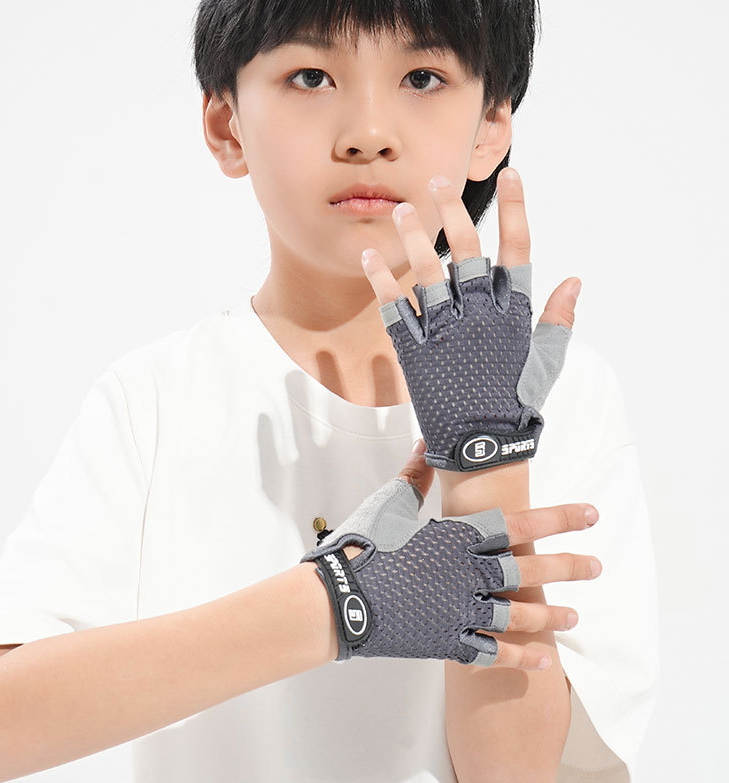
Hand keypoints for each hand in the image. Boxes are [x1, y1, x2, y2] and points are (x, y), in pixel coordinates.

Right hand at [304, 445, 600, 668]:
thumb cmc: (363, 545)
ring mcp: (459, 609)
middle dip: (567, 567)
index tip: (591, 515)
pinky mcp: (447, 640)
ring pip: (517, 612)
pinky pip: (492, 651)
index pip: (520, 522)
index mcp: (457, 535)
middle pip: (528, 568)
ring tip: (577, 615)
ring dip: (550, 613)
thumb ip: (415, 475)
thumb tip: (426, 441)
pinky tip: (545, 658)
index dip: (559, 518)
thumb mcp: (389, 504)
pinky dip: (519, 656)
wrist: (338, 598)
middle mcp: (467, 571)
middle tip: (598, 567)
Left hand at [361, 167, 579, 471]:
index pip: (518, 250)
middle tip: (439, 181)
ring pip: (426, 273)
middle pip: (466, 252)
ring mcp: (444, 331)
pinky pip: (394, 309)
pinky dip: (380, 281)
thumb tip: (574, 279)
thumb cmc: (516, 404)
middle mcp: (478, 315)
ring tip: (402, 209)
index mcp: (513, 314)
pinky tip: (368, 256)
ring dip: (413, 238)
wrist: (482, 447)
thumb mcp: (545, 363)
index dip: (515, 210)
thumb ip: (558, 320)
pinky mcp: (415, 351)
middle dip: (453, 212)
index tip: (511, 175)